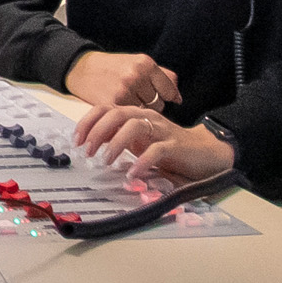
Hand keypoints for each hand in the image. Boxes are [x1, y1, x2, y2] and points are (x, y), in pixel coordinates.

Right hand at [63, 48, 176, 113]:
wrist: (81, 68)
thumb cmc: (111, 67)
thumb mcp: (137, 63)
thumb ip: (161, 76)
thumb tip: (177, 96)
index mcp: (145, 64)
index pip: (168, 89)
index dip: (166, 97)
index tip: (166, 100)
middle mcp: (136, 75)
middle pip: (157, 103)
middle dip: (150, 105)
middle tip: (137, 99)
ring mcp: (124, 90)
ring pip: (144, 113)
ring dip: (138, 114)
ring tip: (127, 104)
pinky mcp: (112, 103)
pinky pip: (129, 118)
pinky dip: (126, 119)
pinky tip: (120, 112)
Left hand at [82, 106, 236, 187]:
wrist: (204, 152)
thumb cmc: (168, 147)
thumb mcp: (138, 142)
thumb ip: (118, 138)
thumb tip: (91, 142)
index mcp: (136, 114)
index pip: (106, 109)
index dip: (88, 122)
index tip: (76, 140)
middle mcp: (147, 117)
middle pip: (117, 113)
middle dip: (98, 131)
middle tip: (88, 151)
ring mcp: (162, 130)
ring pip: (134, 126)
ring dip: (116, 143)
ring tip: (107, 160)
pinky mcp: (175, 145)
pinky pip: (157, 150)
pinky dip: (143, 161)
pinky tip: (133, 173)